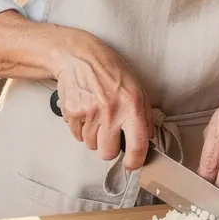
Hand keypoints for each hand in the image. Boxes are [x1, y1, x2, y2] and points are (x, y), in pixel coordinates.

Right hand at [55, 33, 152, 170]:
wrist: (79, 56)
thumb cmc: (110, 71)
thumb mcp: (137, 88)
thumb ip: (144, 116)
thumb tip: (147, 141)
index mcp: (132, 106)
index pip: (137, 146)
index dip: (134, 161)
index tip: (131, 163)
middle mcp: (111, 111)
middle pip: (108, 153)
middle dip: (109, 148)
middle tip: (109, 132)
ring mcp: (89, 113)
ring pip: (91, 145)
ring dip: (94, 136)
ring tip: (96, 114)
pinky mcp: (72, 112)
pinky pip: (77, 135)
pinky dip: (80, 128)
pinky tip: (85, 110)